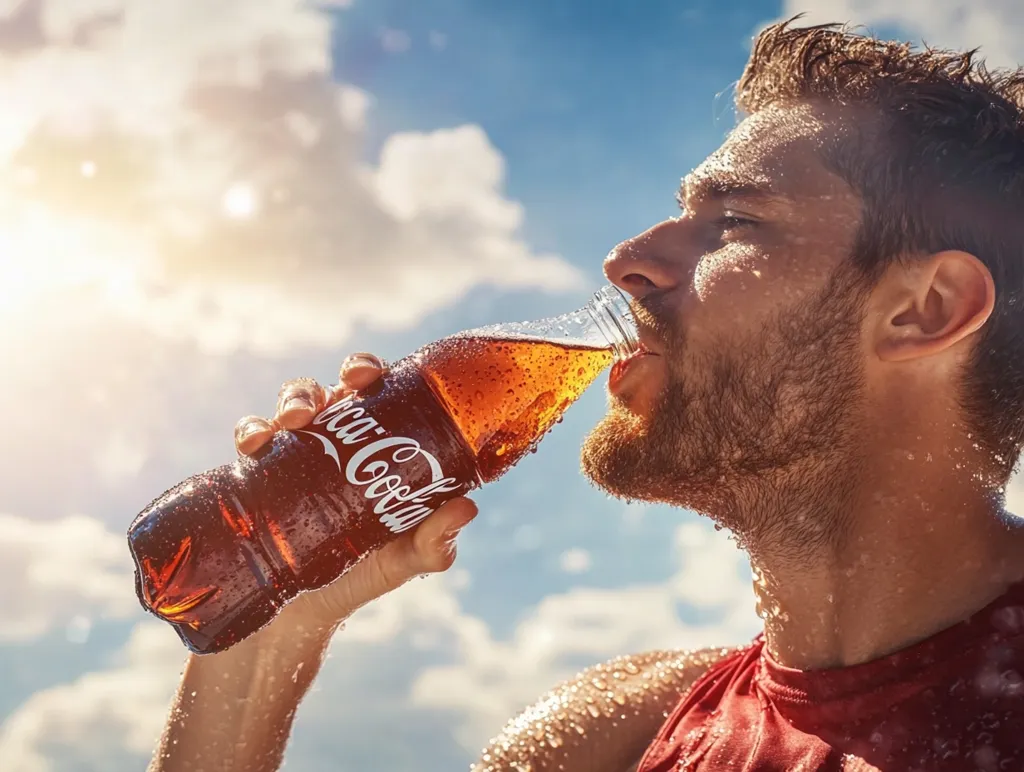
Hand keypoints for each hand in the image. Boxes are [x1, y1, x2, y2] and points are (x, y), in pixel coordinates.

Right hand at [232, 353, 477, 635]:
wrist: (301, 615)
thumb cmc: (361, 574)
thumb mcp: (402, 560)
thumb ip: (434, 540)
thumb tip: (468, 507)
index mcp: (377, 447)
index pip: (381, 393)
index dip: (375, 371)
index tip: (371, 374)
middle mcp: (338, 441)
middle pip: (338, 388)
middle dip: (342, 376)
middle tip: (344, 386)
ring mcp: (297, 453)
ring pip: (295, 402)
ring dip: (296, 398)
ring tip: (295, 420)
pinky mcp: (258, 471)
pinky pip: (252, 437)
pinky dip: (251, 431)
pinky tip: (255, 444)